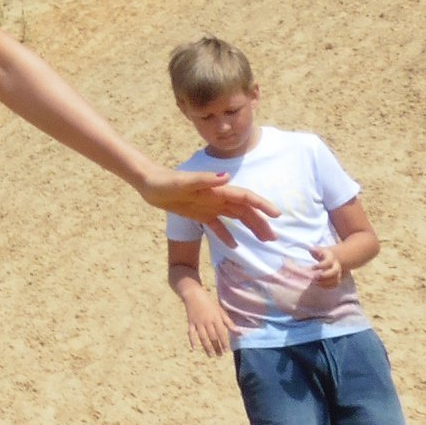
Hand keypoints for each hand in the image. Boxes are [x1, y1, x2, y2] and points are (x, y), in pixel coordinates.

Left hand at [142, 169, 278, 246]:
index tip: (276, 215)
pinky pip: (217, 226)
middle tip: (274, 238)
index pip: (245, 197)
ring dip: (249, 228)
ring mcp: (209, 206)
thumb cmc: (165, 181)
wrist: (149, 184)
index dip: (261, 205)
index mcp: (217, 190)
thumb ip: (204, 179)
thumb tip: (226, 177)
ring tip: (263, 241)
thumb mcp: (183, 181)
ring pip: (235, 218)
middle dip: (260, 222)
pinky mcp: (200, 213)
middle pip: (245, 210)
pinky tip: (234, 247)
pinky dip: (226, 236)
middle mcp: (217, 197)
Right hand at [182, 294, 231, 356]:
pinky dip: (192, 341)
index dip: (224, 342)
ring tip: (210, 355)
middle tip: (219, 355)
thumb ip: (229, 322)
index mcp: (216, 318)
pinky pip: (191, 333)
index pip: (221, 333)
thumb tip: (239, 332)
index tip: (227, 351)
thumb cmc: (209, 303)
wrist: (193, 295)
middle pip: (212, 337)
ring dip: (207, 347)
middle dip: (216, 347)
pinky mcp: (190, 322)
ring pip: (203, 337)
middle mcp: (207, 321)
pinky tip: (194, 348)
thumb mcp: (220, 311)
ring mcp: (198, 322)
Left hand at [306, 242, 347, 288]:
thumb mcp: (319, 250)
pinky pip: (335, 285)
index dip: (321, 266)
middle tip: (314, 278)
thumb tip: (311, 250)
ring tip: (315, 282)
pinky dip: (327, 286)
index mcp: (331, 258)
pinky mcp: (337, 279)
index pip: (328, 262)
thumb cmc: (323, 254)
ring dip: (325, 282)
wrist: (334, 258)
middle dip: (325, 276)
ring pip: (335, 279)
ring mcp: (338, 273)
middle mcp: (336, 266)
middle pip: (335, 271)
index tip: (312, 267)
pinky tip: (319, 285)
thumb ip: (315, 250)